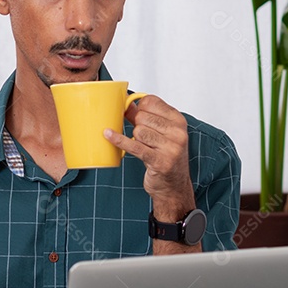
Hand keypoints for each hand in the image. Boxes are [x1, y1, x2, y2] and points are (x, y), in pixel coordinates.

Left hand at [104, 95, 194, 218]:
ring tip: (144, 147)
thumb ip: (143, 117)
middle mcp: (177, 133)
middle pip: (142, 116)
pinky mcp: (159, 161)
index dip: (140, 107)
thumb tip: (126, 103)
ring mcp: (171, 147)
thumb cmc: (166, 157)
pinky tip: (108, 135)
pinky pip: (134, 146)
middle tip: (144, 138)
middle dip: (136, 125)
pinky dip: (119, 140)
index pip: (151, 101)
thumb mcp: (160, 133)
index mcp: (178, 121)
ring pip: (138, 131)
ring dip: (135, 139)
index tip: (138, 115)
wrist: (174, 186)